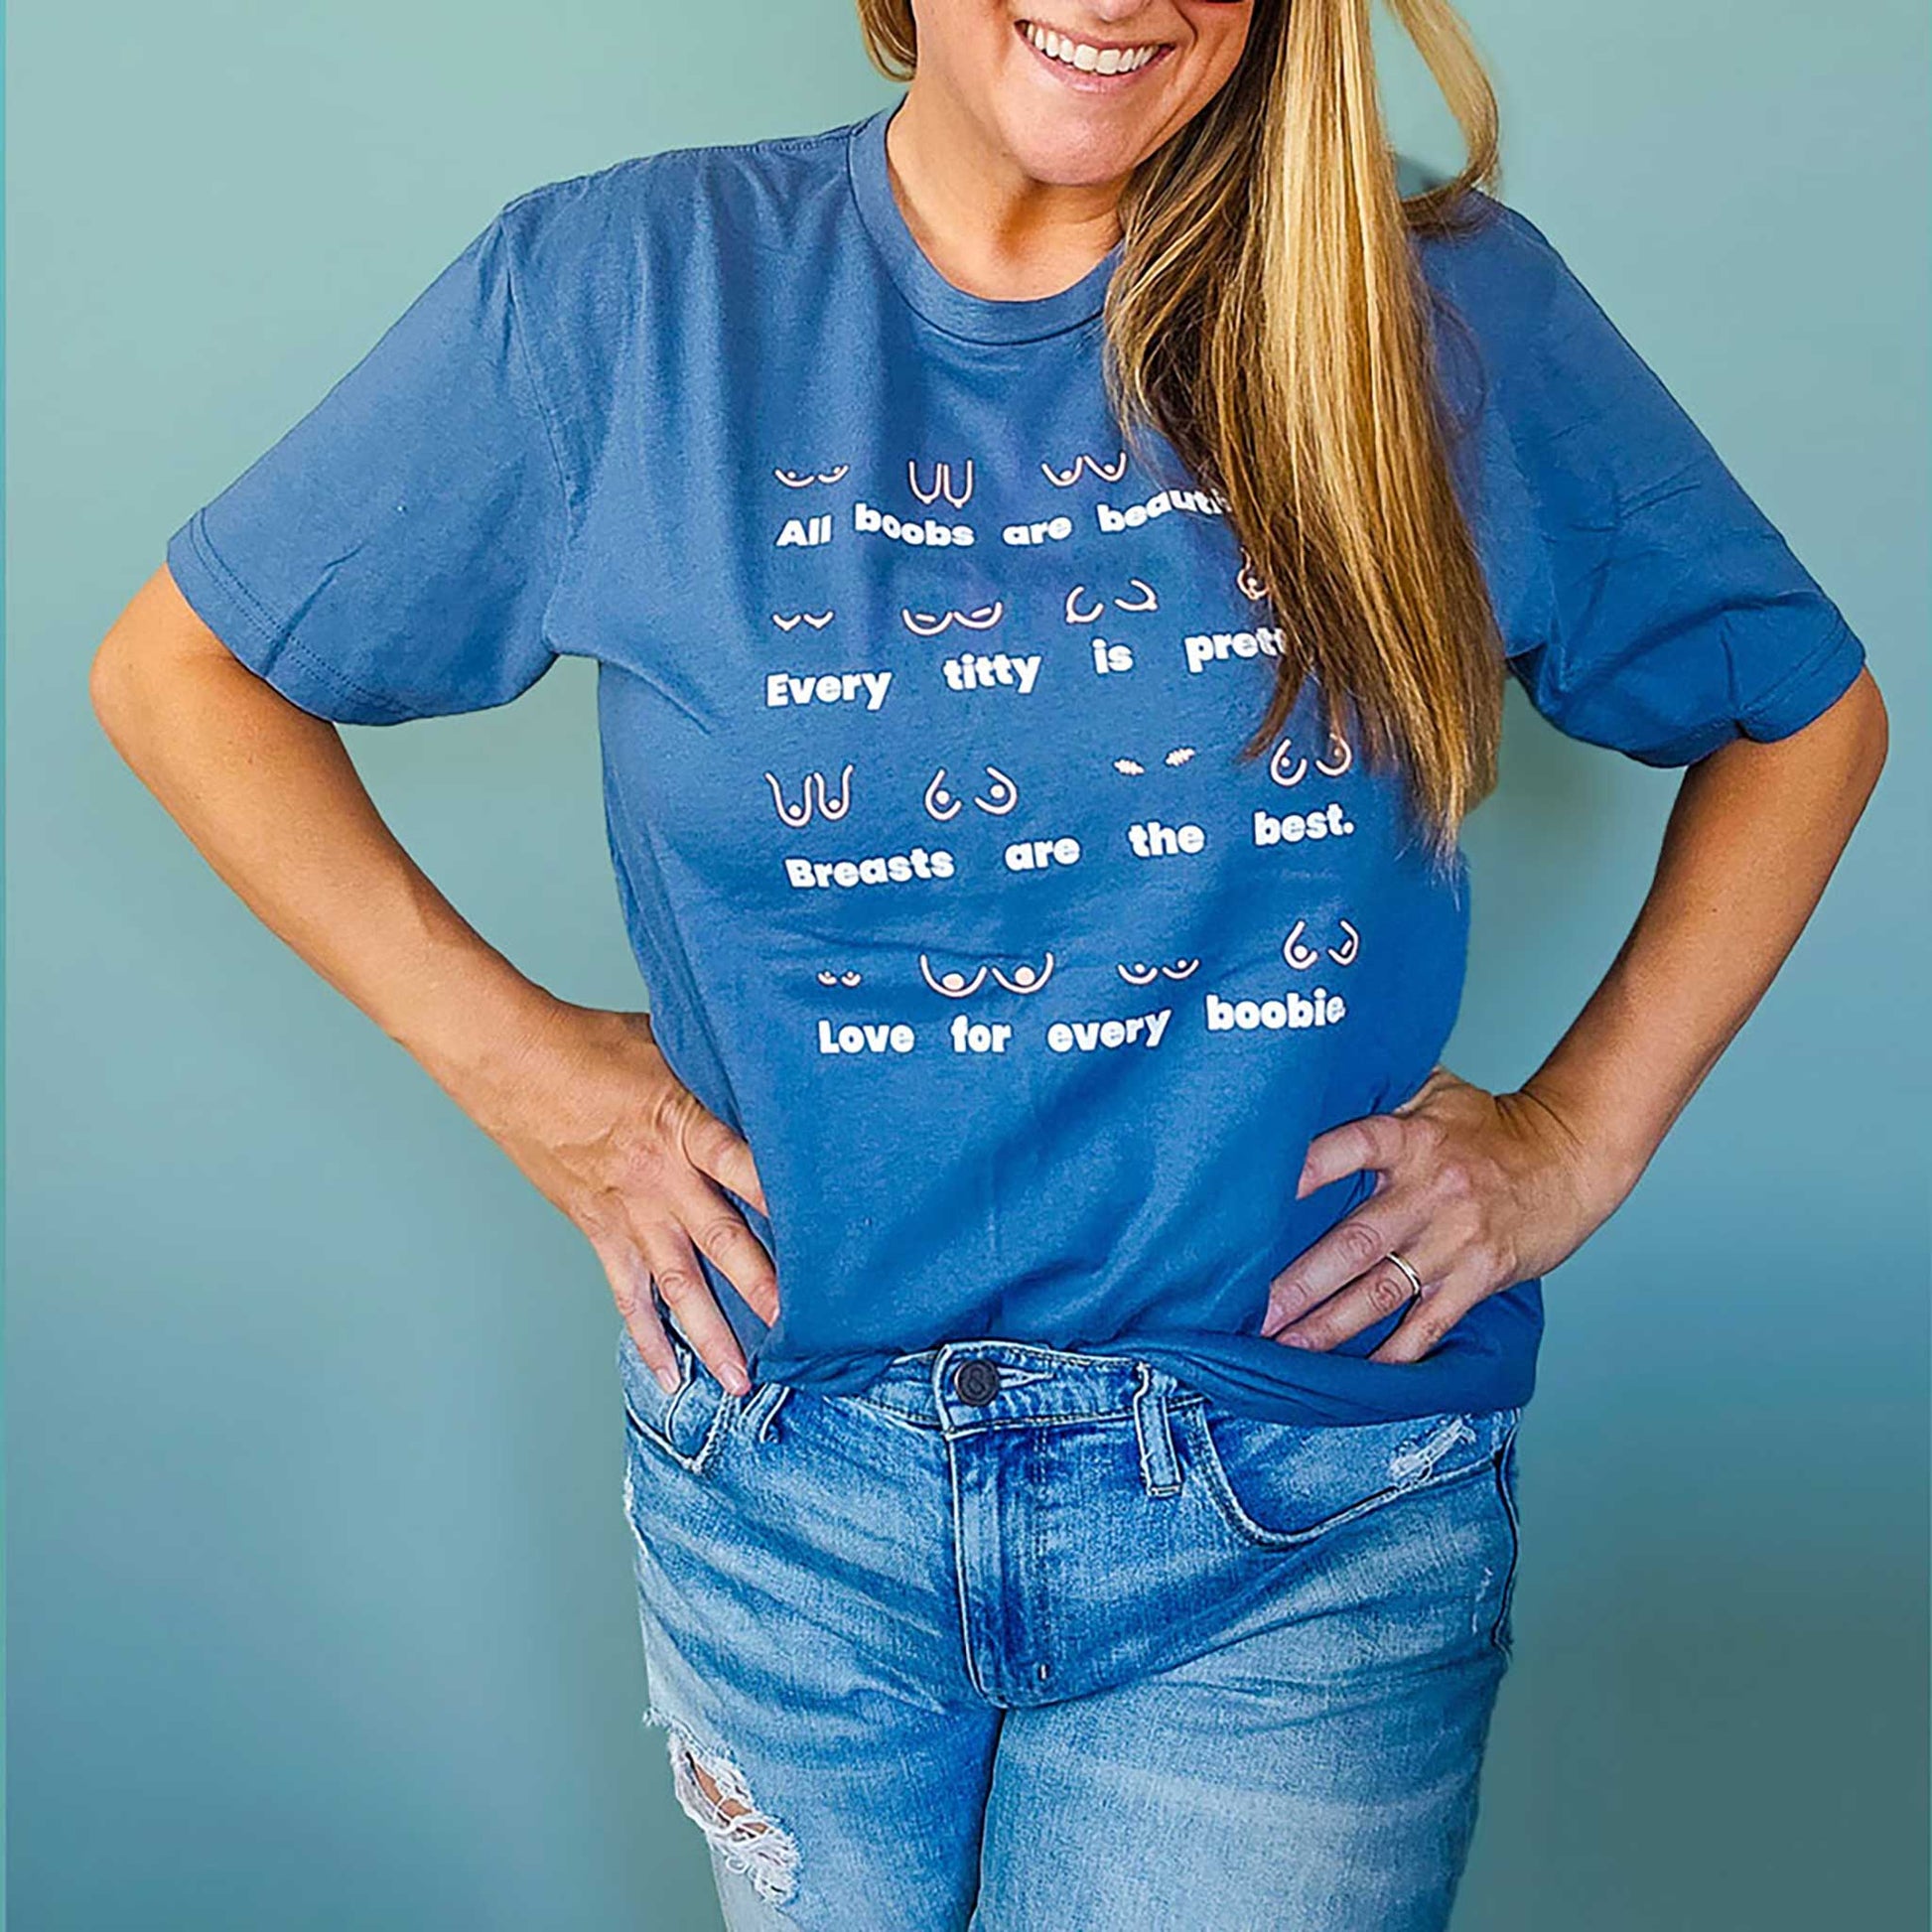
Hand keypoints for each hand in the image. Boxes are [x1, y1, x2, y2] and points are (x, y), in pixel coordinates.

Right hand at [457, 1000, 775, 1395]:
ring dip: (710, 1334)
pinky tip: (668, 1372)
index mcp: (684, 1124)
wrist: (510, 1064)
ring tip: (740, 1379)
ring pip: (677, 1284)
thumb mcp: (669, 1045)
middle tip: (802, 1328)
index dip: (782, 1198)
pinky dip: (646, 1336)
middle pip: (722, 1238)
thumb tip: (766, 1076)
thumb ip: (716, 1076)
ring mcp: (628, 1210)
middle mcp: (661, 1177)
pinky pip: (627, 1293)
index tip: (827, 1230)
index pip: (744, 1166)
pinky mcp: (598, 1229)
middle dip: (763, 1286)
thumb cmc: (590, 1044)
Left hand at [1262, 1065, 1628, 1362]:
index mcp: (1413, 1138)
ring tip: (1287, 1348)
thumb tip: (1316, 1071)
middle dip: (1301, 1282)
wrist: (1571, 1157)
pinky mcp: (1479, 1276)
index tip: (1256, 1199)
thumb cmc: (1491, 1125)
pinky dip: (1396, 1352)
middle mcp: (1431, 1191)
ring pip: (1383, 1290)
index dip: (1307, 1170)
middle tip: (1255, 1313)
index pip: (1351, 1147)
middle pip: (1356, 1241)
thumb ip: (1380, 1087)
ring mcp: (1456, 1239)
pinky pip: (1431, 1323)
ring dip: (1332, 1324)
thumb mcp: (1436, 1089)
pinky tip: (1361, 1375)